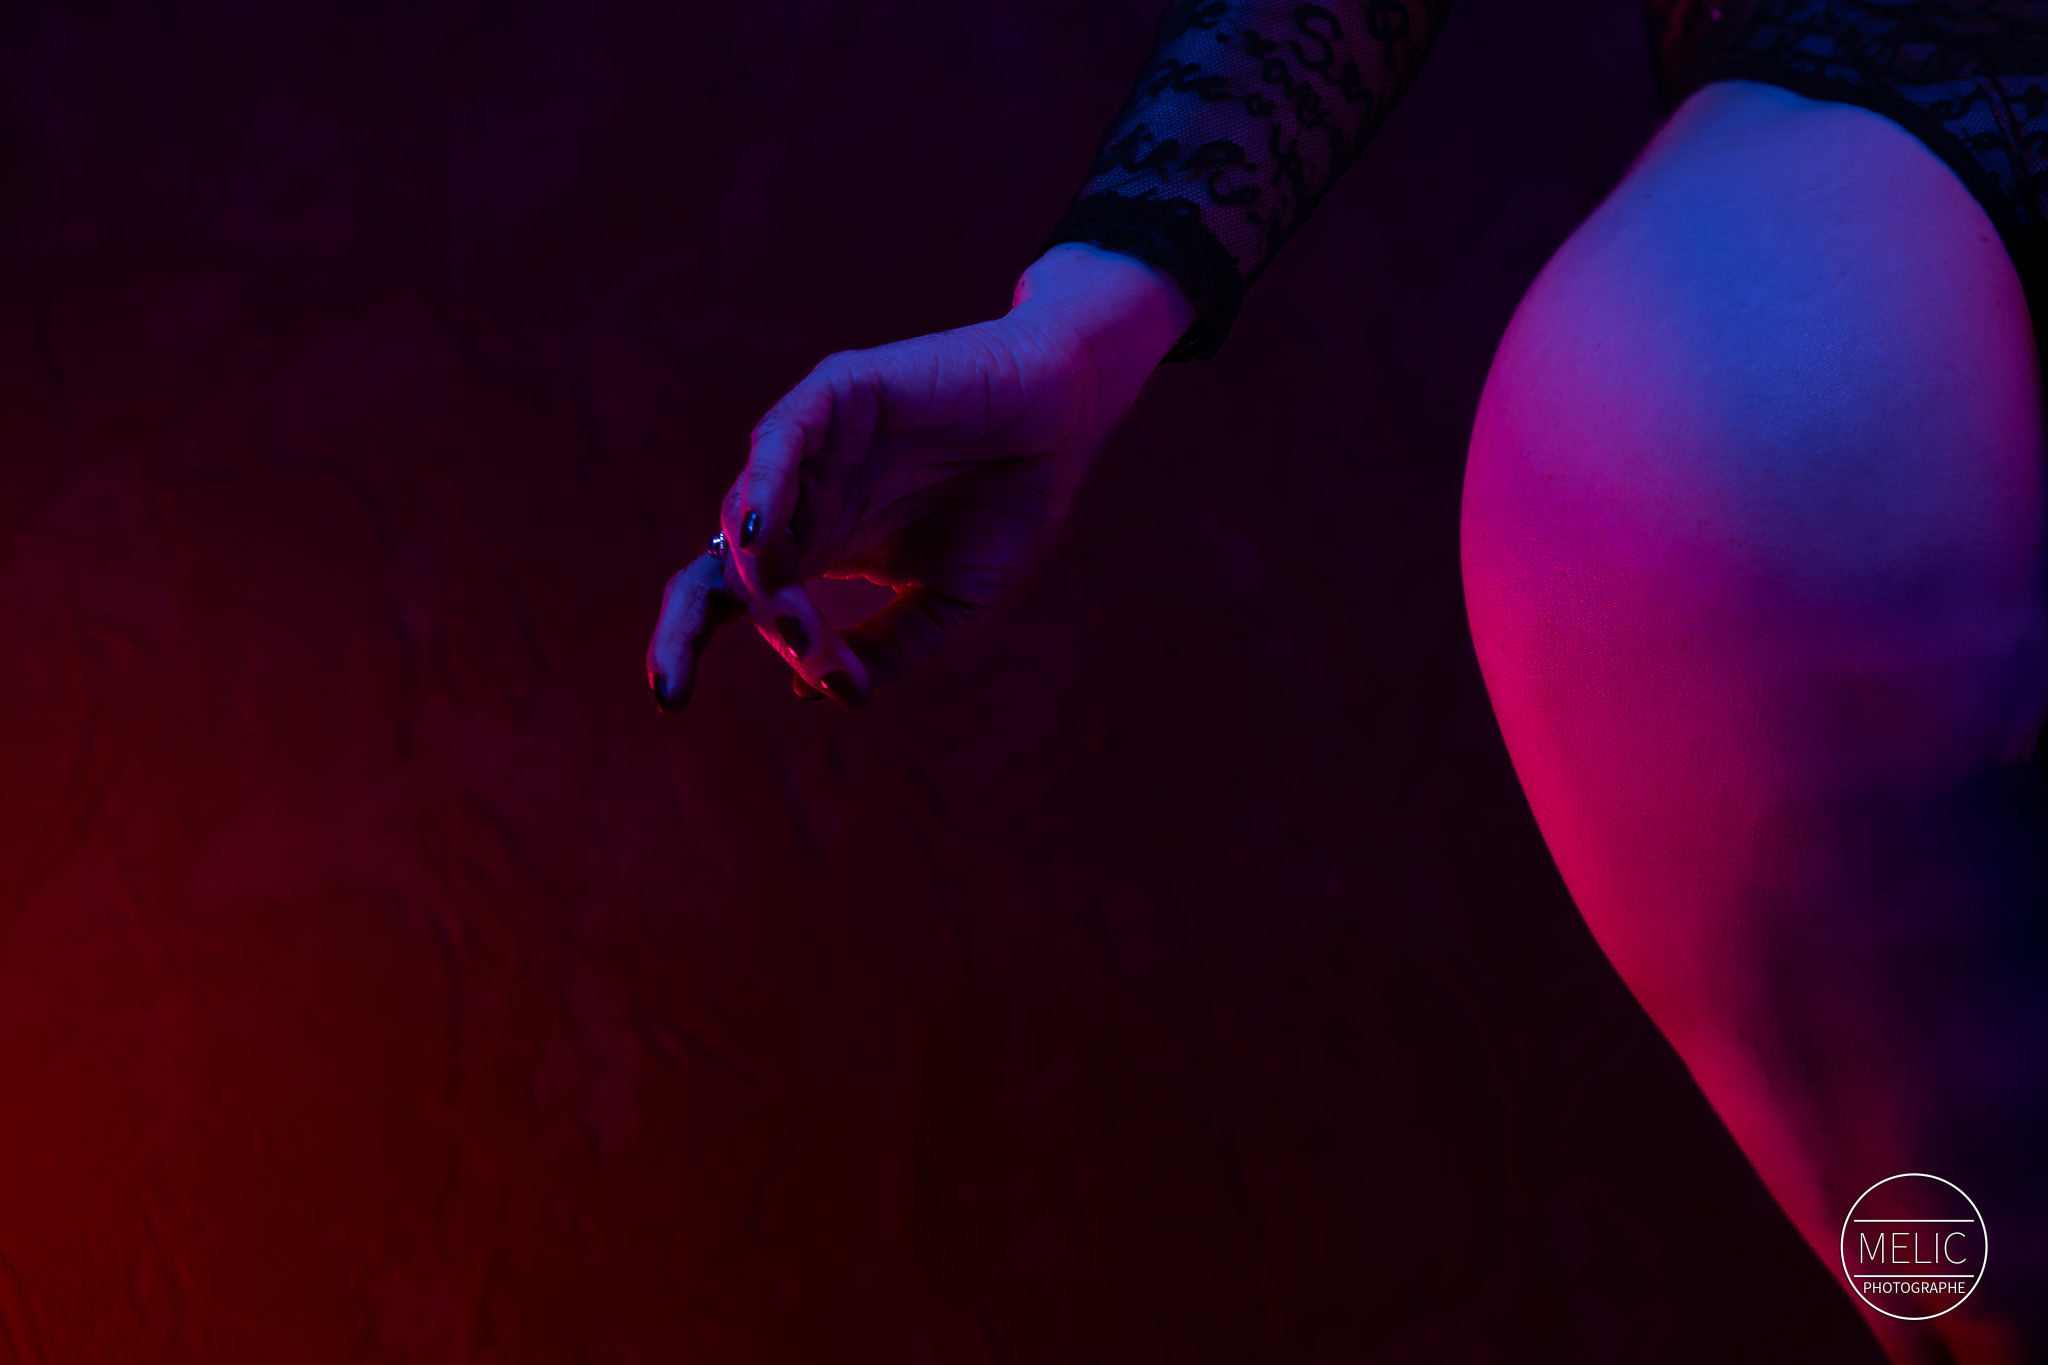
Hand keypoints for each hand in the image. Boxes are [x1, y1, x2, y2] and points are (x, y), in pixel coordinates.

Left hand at [645, 244, 1193, 710]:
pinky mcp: (836, 395)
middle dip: (682, 626)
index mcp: (819, 549)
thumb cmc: (1009, 507)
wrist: (1065, 423)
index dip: (687, 641)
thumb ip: (886, 649)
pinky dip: (765, 487)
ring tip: (799, 629)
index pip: (732, 598)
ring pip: (745, 518)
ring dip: (762, 583)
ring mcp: (812, 448)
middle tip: (675, 684)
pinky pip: (778, 440)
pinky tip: (766, 535)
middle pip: (715, 565)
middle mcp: (802, 501)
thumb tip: (812, 690)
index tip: (669, 699)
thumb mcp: (947, 605)